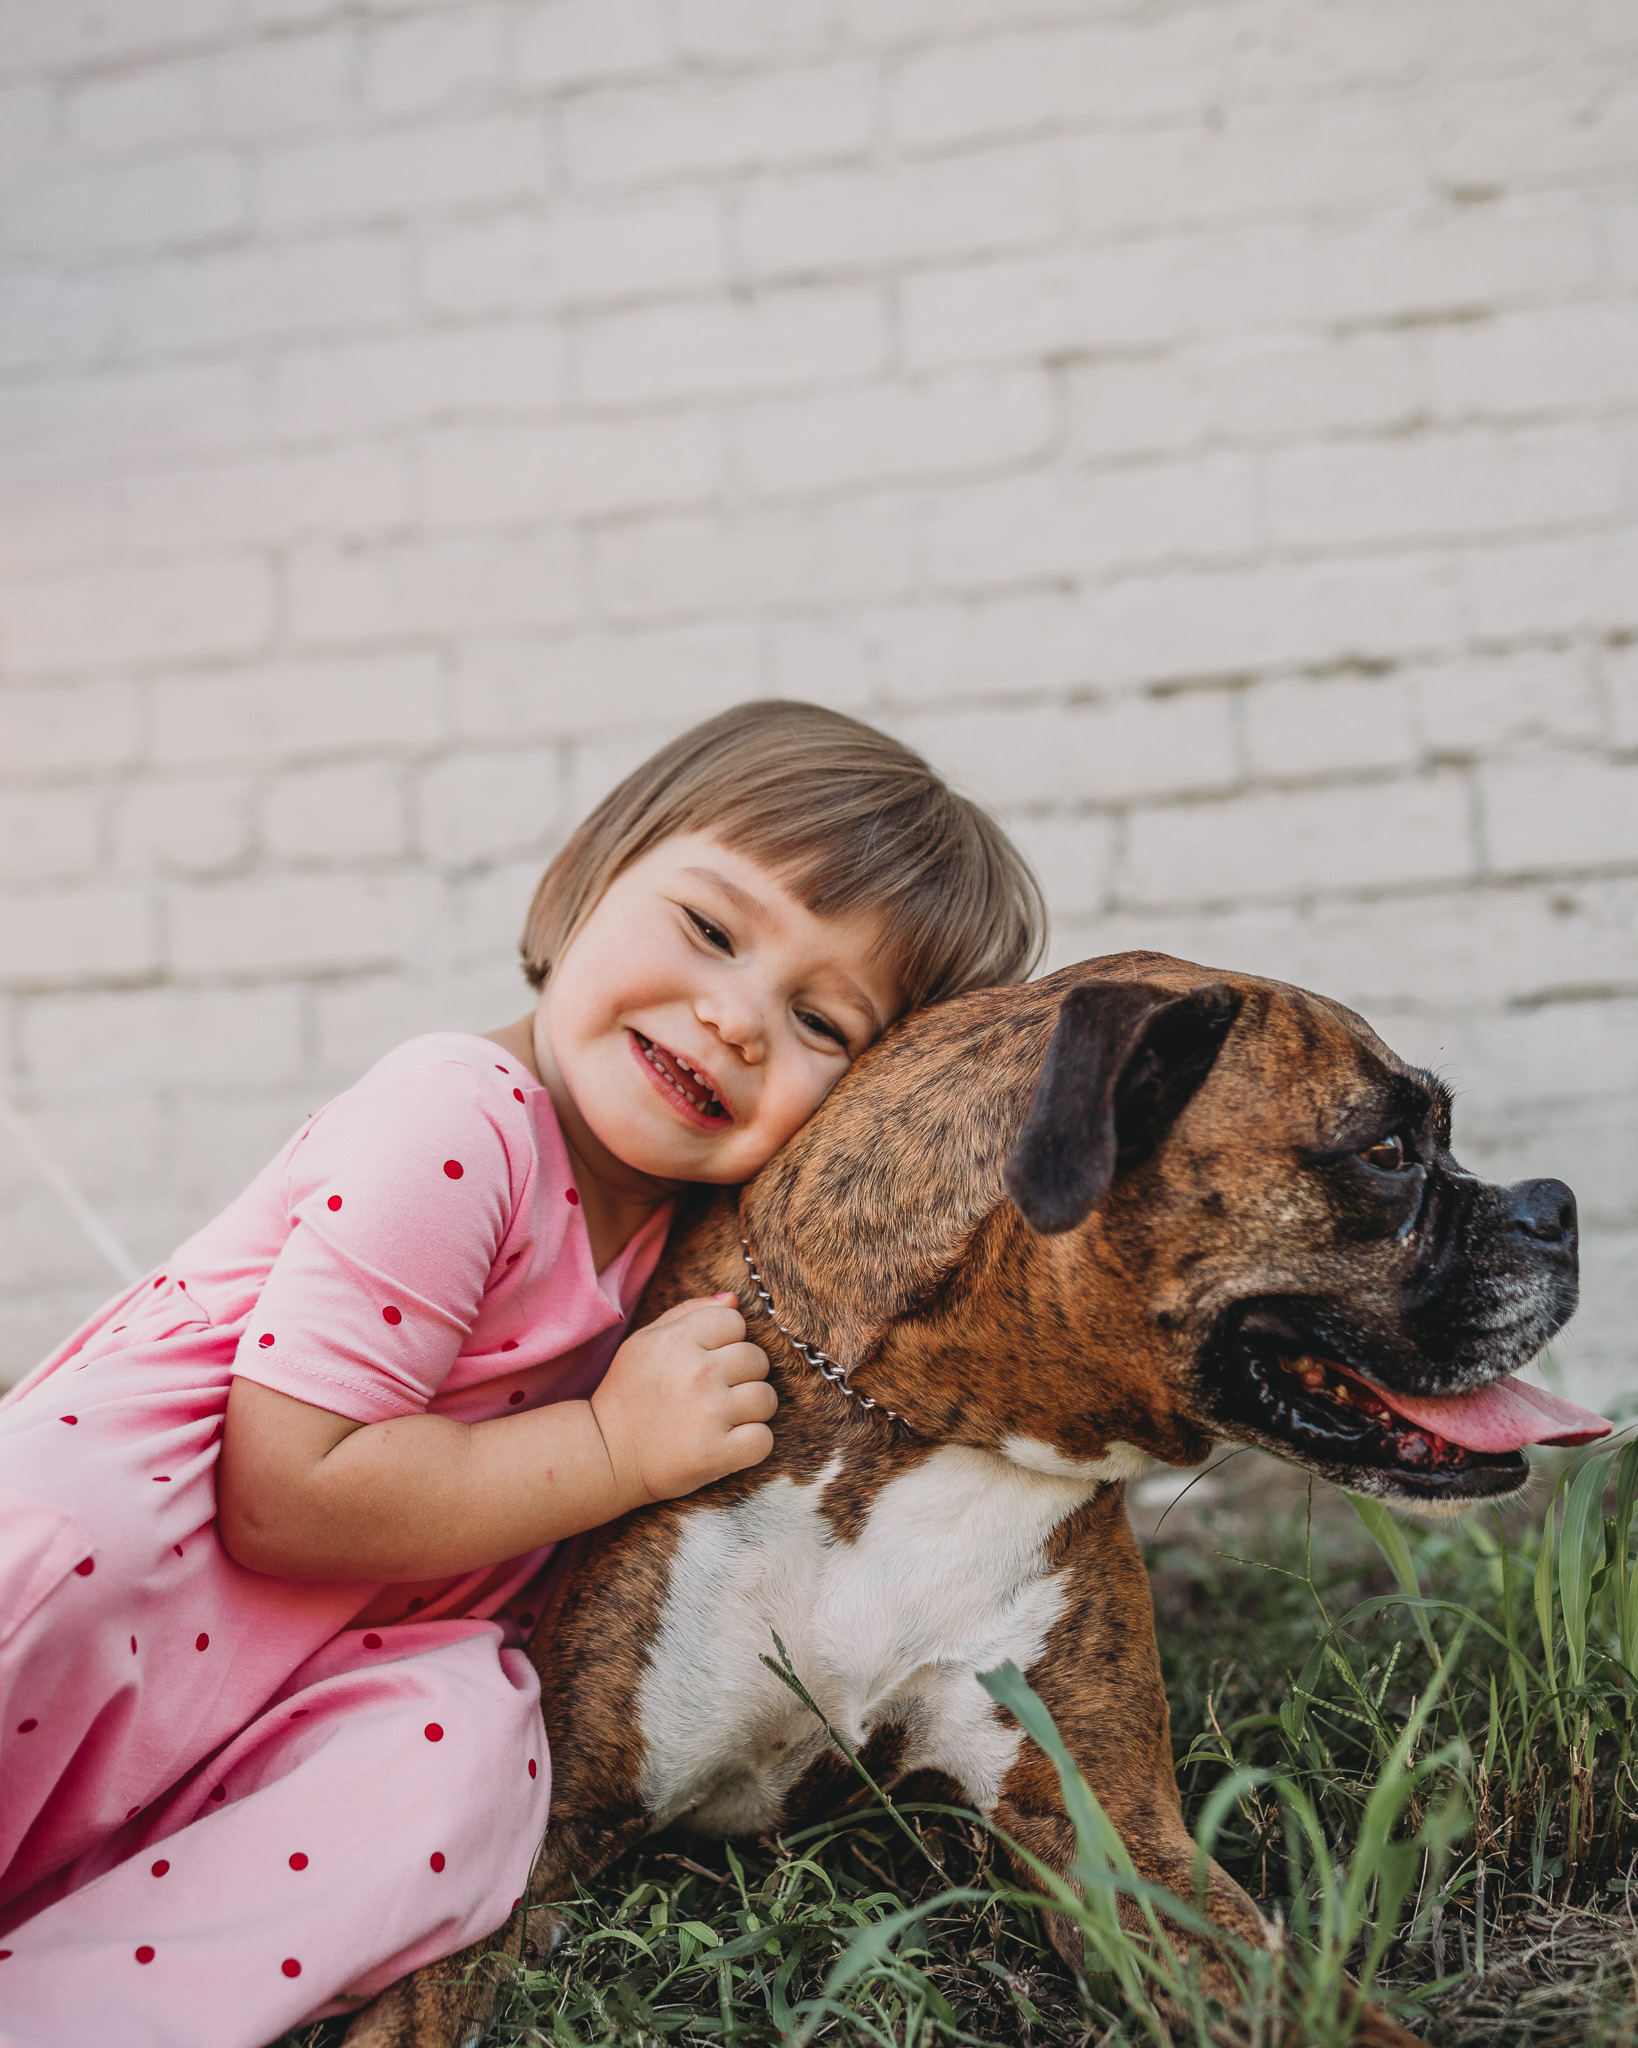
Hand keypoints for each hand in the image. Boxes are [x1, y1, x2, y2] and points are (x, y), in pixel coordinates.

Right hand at [590, 1294, 776, 1508]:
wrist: (606, 1456)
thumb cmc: (627, 1394)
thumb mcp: (645, 1341)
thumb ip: (690, 1312)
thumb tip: (734, 1300)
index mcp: (678, 1339)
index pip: (735, 1322)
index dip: (725, 1341)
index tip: (706, 1361)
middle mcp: (698, 1372)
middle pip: (757, 1359)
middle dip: (742, 1375)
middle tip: (714, 1392)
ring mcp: (710, 1414)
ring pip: (766, 1398)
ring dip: (750, 1410)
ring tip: (722, 1418)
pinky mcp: (718, 1454)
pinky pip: (763, 1439)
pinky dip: (750, 1444)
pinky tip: (727, 1442)